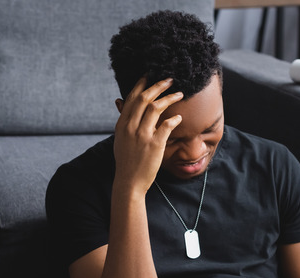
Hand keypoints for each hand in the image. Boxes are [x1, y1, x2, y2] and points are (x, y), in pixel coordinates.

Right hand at [113, 77, 183, 192]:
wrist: (129, 181)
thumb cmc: (126, 159)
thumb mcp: (120, 137)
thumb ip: (122, 119)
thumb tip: (119, 100)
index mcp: (122, 124)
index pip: (132, 97)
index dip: (142, 83)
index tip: (150, 75)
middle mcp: (131, 127)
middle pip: (145, 98)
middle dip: (159, 85)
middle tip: (170, 79)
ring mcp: (142, 135)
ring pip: (156, 107)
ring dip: (170, 98)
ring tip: (179, 94)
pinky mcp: (154, 144)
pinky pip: (166, 125)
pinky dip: (174, 118)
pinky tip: (178, 117)